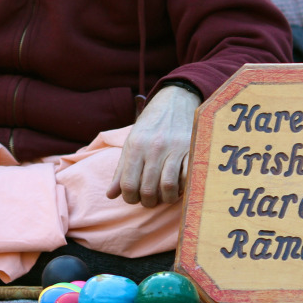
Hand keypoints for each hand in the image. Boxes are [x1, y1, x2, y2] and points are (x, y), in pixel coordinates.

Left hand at [107, 85, 199, 207]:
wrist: (175, 101)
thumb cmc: (150, 126)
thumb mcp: (131, 142)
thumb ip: (121, 170)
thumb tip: (111, 195)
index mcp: (135, 146)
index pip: (128, 183)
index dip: (129, 198)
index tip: (134, 198)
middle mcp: (153, 147)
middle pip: (148, 188)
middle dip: (148, 202)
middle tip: (150, 201)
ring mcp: (174, 148)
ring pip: (168, 186)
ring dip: (166, 198)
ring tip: (164, 196)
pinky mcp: (191, 148)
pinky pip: (186, 177)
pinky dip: (182, 187)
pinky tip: (179, 185)